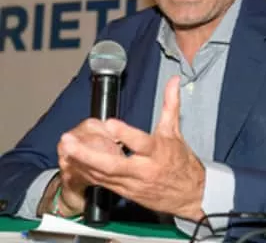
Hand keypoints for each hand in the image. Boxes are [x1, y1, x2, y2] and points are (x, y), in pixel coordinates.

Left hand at [59, 76, 205, 220]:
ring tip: (65, 150)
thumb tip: (173, 81)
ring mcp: (133, 183)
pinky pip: (103, 183)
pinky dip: (88, 173)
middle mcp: (144, 169)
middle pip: (113, 164)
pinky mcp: (126, 192)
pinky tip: (74, 164)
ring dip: (82, 163)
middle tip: (69, 142)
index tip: (109, 123)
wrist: (190, 193)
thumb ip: (170, 104)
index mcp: (158, 152)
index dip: (125, 134)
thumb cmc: (181, 161)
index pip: (141, 143)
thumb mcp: (176, 132)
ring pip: (103, 175)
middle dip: (88, 154)